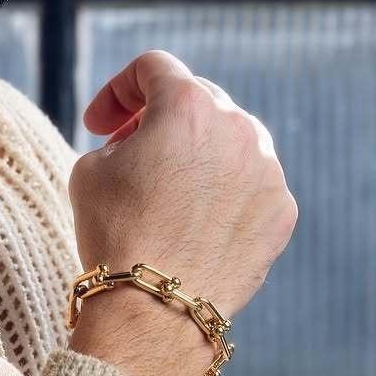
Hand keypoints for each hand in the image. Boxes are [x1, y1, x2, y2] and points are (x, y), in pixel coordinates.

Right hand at [67, 51, 298, 375]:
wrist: (157, 308)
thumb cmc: (115, 232)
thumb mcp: (91, 167)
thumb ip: (121, 136)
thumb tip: (142, 143)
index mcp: (188, 106)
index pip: (153, 67)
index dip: (117, 91)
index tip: (99, 125)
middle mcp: (239, 127)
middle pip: (196, 98)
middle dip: (158, 117)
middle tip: (129, 149)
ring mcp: (269, 170)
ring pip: (230, 139)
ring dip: (196, 150)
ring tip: (167, 187)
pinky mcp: (283, 210)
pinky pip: (250, 182)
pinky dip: (224, 189)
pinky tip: (195, 219)